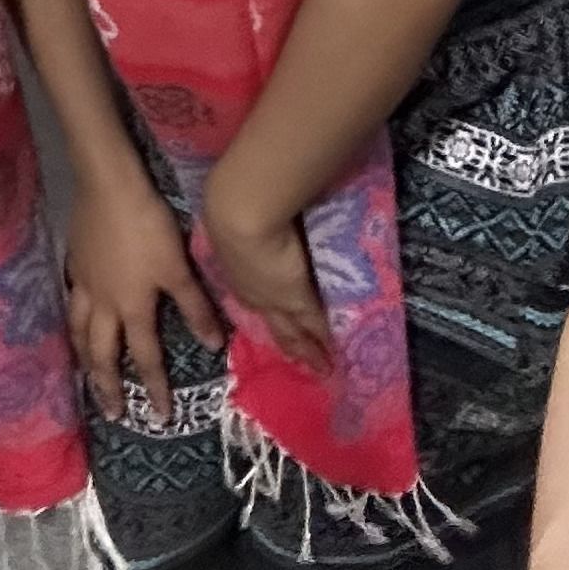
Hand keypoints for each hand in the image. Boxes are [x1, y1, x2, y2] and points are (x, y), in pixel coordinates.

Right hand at [65, 161, 224, 424]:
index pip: (146, 358)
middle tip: (113, 413)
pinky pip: (71, 304)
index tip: (161, 417)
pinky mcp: (74, 263)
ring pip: (80, 333)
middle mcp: (104, 305)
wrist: (109, 186)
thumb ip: (194, 307)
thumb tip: (214, 345)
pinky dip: (74, 322)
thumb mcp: (178, 267)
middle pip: (103, 355)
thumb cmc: (148, 226)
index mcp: (133, 308)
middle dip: (109, 387)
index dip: (155, 388)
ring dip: (85, 360)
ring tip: (87, 377)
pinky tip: (76, 321)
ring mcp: (84, 284)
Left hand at [199, 166, 331, 377]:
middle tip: (301, 361)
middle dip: (288, 343)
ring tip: (321, 365)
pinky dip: (324, 340)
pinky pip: (314, 325)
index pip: (254, 298)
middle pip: (274, 324)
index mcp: (235, 271)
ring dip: (307, 349)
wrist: (241, 211)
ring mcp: (275, 299)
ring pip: (293, 331)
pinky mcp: (297, 299)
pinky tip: (334, 352)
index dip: (267, 312)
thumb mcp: (237, 218)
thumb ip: (249, 222)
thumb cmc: (234, 204)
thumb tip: (252, 212)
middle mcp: (252, 292)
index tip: (276, 324)